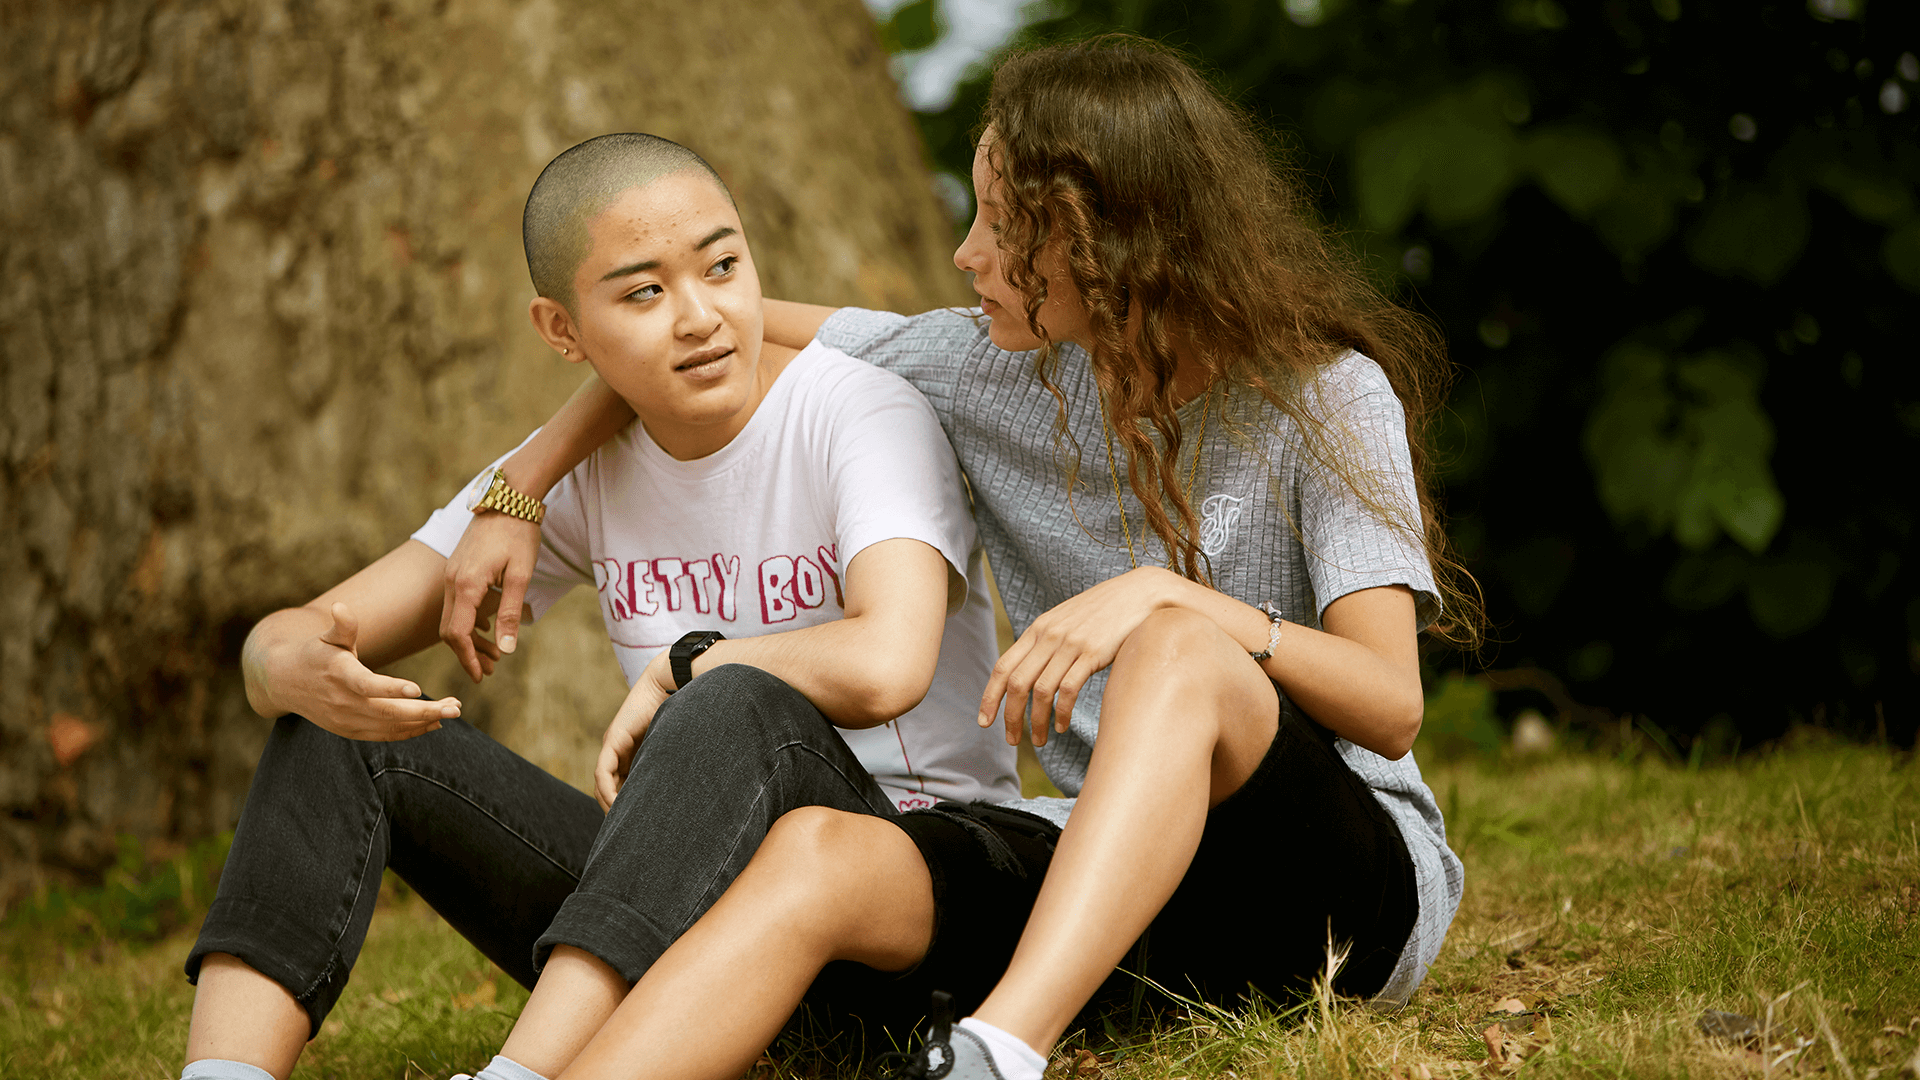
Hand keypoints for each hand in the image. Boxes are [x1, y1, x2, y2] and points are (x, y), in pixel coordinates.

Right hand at [260, 602, 460, 739]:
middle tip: (456, 706)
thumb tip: (340, 607)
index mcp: (339, 675)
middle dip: (425, 711)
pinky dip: (409, 732)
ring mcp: (347, 720)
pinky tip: (433, 723)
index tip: (418, 689)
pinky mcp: (350, 731)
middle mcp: (343, 702)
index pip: (367, 685)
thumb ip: (342, 626)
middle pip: (388, 713)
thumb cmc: (315, 653)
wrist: (285, 684)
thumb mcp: (327, 637)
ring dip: (423, 722)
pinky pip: (384, 735)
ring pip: (390, 727)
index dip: (392, 689)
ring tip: (452, 711)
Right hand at [440, 510, 542, 681]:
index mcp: (466, 585)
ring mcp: (451, 572)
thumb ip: (511, 613)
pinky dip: (466, 620)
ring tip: (492, 654)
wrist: (508, 497)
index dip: (467, 658)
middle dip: (467, 653)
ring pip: (451, 616)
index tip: (479, 676)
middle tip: (489, 671)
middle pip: (449, 629)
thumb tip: (507, 649)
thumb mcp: (521, 576)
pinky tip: (485, 628)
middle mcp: (452, 580)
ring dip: (468, 638)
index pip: (456, 634)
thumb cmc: (519, 534)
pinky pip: (455, 602)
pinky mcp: (456, 567)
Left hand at [594, 652, 677, 809]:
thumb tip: (691, 791)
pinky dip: (608, 791)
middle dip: (616, 809)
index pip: (623, 784)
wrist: (673, 683)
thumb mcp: (674, 745)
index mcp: (634, 752)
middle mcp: (619, 749)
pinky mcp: (613, 741)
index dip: (627, 804)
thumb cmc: (683, 710)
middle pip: (610, 787)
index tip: (637, 824)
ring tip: (622, 823)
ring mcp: (614, 745)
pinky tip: (618, 805)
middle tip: (627, 831)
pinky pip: (603, 774)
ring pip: (603, 784)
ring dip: (609, 804)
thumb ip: (672, 763)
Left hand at [979, 567, 1183, 746]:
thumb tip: (1031, 671)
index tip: (985, 721)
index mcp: (1039, 628)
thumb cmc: (1104, 611)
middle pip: (1017, 683)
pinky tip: (1062, 726)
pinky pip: (1068, 690)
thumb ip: (1048, 641)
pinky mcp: (1093, 653)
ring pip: (1041, 691)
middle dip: (1010, 716)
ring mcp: (1070, 644)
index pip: (1003, 666)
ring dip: (1036, 721)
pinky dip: (1061, 713)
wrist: (1140, 593)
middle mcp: (1049, 636)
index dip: (989, 696)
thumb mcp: (1067, 620)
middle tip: (1012, 740)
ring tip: (1039, 740)